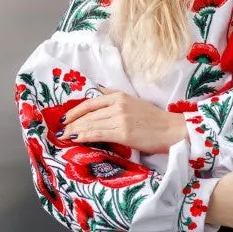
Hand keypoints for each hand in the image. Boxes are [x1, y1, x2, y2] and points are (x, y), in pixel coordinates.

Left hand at [57, 86, 186, 152]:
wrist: (172, 130)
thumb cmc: (154, 119)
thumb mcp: (133, 102)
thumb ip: (115, 98)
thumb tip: (97, 92)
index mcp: (120, 96)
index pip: (91, 102)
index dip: (75, 110)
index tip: (65, 118)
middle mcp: (118, 105)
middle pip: (88, 113)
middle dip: (71, 122)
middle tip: (61, 130)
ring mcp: (120, 119)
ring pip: (91, 124)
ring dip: (75, 130)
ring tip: (65, 136)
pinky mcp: (124, 133)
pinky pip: (98, 134)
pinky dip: (84, 136)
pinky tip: (76, 139)